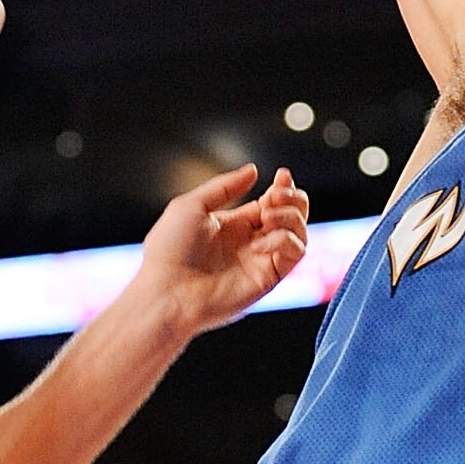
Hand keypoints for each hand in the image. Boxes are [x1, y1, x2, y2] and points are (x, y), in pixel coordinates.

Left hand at [137, 164, 309, 335]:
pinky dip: (284, 239)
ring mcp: (260, 260)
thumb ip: (225, 186)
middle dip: (292, 198)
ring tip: (267, 216)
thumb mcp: (191, 206)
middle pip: (292, 215)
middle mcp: (250, 242)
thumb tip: (253, 170)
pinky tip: (259, 243)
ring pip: (299, 232)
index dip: (282, 187)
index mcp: (233, 225)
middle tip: (277, 193)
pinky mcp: (268, 278)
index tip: (281, 175)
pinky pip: (294, 253)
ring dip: (289, 216)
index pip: (271, 203)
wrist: (165, 293)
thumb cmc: (168, 253)